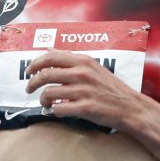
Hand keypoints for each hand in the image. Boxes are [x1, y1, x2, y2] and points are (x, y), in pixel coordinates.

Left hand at [24, 50, 141, 129]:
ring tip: (45, 103)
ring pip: (49, 93)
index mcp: (84, 61)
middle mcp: (82, 73)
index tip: (29, 71)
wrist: (130, 107)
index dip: (35, 64)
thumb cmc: (111, 88)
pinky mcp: (86, 107)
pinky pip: (59, 109)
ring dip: (42, 100)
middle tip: (29, 89)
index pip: (51, 57)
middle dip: (32, 83)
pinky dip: (53, 111)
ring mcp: (84, 91)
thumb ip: (72, 60)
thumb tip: (49, 49)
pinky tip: (56, 111)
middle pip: (45, 75)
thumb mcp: (94, 67)